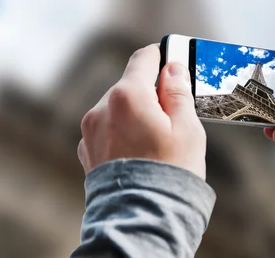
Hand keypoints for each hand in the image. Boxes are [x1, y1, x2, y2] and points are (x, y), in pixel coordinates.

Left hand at [78, 45, 206, 178]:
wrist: (142, 220)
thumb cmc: (170, 174)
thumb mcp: (187, 129)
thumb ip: (177, 92)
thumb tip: (172, 67)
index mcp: (127, 96)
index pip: (143, 59)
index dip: (161, 56)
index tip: (173, 60)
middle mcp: (102, 108)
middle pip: (130, 85)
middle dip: (151, 93)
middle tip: (173, 114)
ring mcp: (91, 130)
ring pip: (118, 107)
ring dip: (136, 113)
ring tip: (156, 142)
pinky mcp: (87, 150)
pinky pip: (108, 129)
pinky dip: (123, 132)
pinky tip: (140, 152)